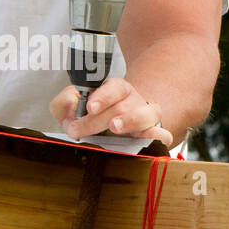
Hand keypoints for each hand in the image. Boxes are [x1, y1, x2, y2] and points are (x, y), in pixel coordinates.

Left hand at [49, 78, 173, 147]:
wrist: (111, 129)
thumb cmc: (92, 117)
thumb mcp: (73, 107)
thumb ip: (64, 103)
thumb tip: (68, 104)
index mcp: (115, 90)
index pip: (113, 87)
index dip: (102, 96)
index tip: (90, 106)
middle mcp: (133, 100)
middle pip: (123, 105)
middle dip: (100, 119)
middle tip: (80, 130)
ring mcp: (146, 117)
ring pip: (149, 113)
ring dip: (132, 120)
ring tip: (115, 127)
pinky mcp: (153, 135)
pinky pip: (163, 135)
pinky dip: (158, 138)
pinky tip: (148, 141)